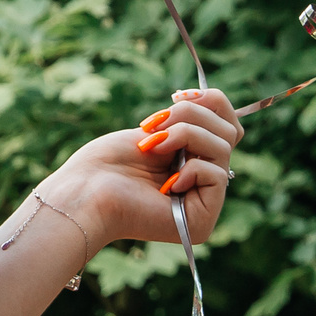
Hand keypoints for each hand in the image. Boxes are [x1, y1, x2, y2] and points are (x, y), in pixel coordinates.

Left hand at [47, 89, 242, 248]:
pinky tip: (164, 184)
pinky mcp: (202, 220)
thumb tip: (210, 102)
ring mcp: (204, 204)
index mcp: (192, 162)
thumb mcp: (154, 131)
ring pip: (223, 147)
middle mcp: (202, 184)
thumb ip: (188, 124)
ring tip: (152, 145)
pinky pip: (217, 175)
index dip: (212, 102)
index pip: (228, 126)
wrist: (85, 192)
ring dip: (185, 134)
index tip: (178, 95)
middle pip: (229, 132)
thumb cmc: (107, 163)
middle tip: (155, 124)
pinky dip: (191, 169)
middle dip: (192, 115)